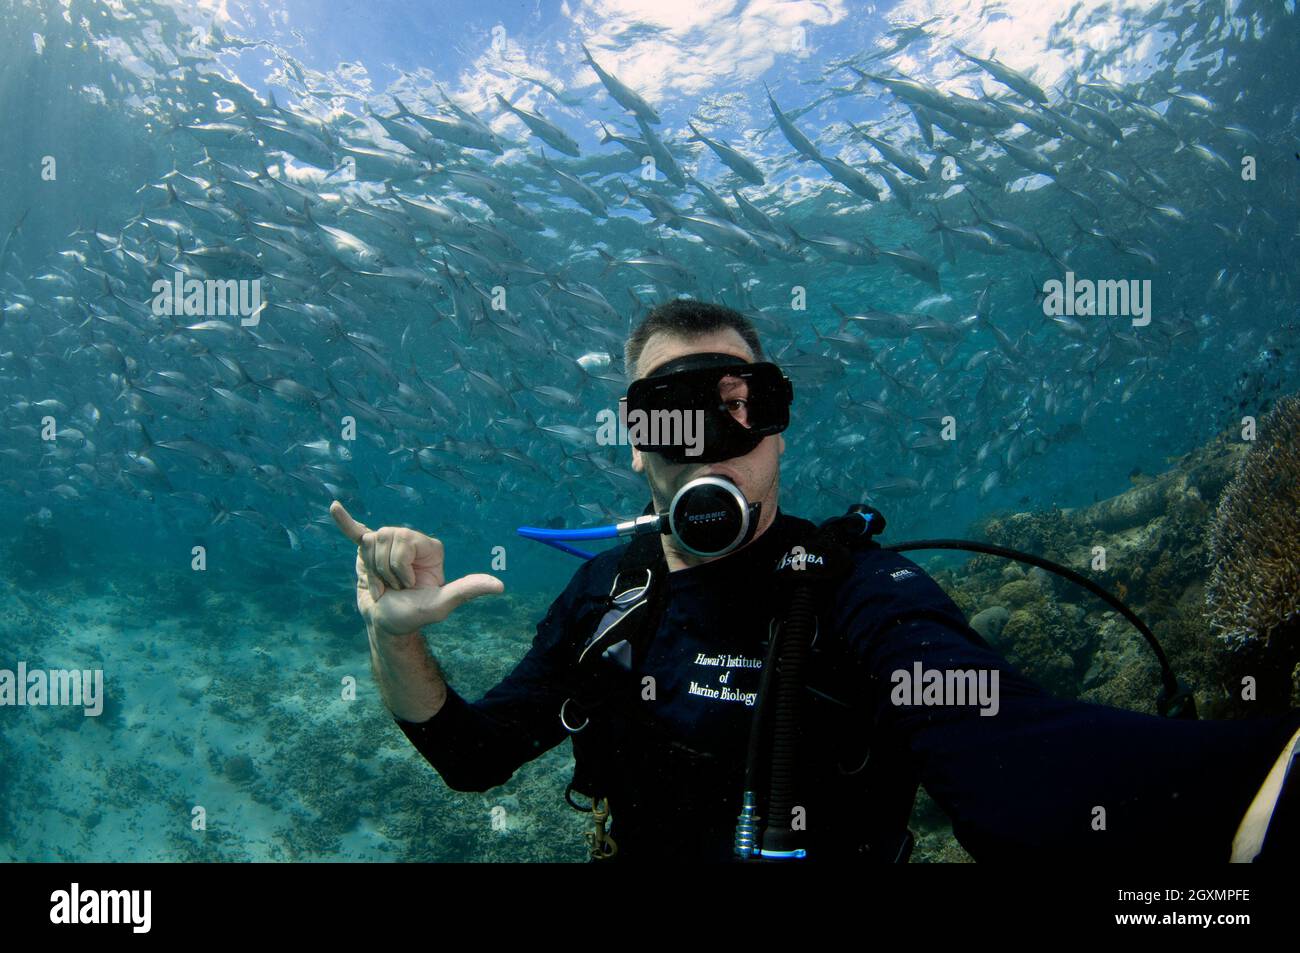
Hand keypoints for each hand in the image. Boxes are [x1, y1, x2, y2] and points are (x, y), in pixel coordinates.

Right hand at [330, 501, 503, 635]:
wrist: (386, 625)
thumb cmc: (414, 616)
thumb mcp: (440, 604)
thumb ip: (467, 590)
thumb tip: (500, 586)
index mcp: (428, 546)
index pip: (403, 541)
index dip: (399, 568)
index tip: (408, 587)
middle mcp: (409, 539)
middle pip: (384, 539)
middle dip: (384, 570)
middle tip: (393, 588)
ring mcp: (387, 544)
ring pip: (368, 542)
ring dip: (370, 570)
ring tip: (382, 584)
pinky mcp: (367, 551)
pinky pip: (354, 532)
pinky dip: (344, 521)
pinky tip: (334, 507)